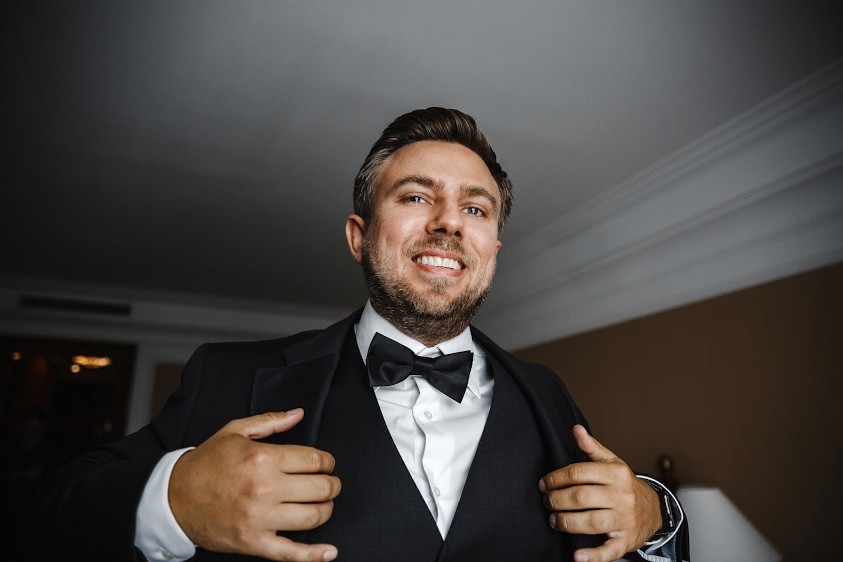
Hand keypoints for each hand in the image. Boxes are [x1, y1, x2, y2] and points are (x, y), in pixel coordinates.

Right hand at [169, 409, 340, 561]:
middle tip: (330, 484)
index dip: (328, 462)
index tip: (327, 464)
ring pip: (313, 517)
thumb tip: (298, 413)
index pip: (315, 461)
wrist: (173, 498)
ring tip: (323, 504)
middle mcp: (264, 488)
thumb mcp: (235, 431)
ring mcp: (260, 518)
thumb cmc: (205, 464)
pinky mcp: (253, 542)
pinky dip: (313, 555)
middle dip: (332, 485)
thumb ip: (270, 421)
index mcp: (263, 458)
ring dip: (326, 509)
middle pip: (320, 488)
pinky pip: (291, 553)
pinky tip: (329, 551)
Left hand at [539, 425, 661, 561]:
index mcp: (617, 474)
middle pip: (581, 497)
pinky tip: (577, 557)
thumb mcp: (613, 463)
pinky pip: (608, 551)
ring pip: (590, 522)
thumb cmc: (625, 486)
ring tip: (554, 520)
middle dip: (557, 500)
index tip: (544, 483)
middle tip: (547, 502)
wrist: (654, 511)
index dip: (556, 478)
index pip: (579, 473)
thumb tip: (576, 429)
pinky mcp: (625, 541)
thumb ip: (593, 448)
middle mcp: (622, 496)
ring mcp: (624, 520)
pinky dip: (592, 556)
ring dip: (566, 522)